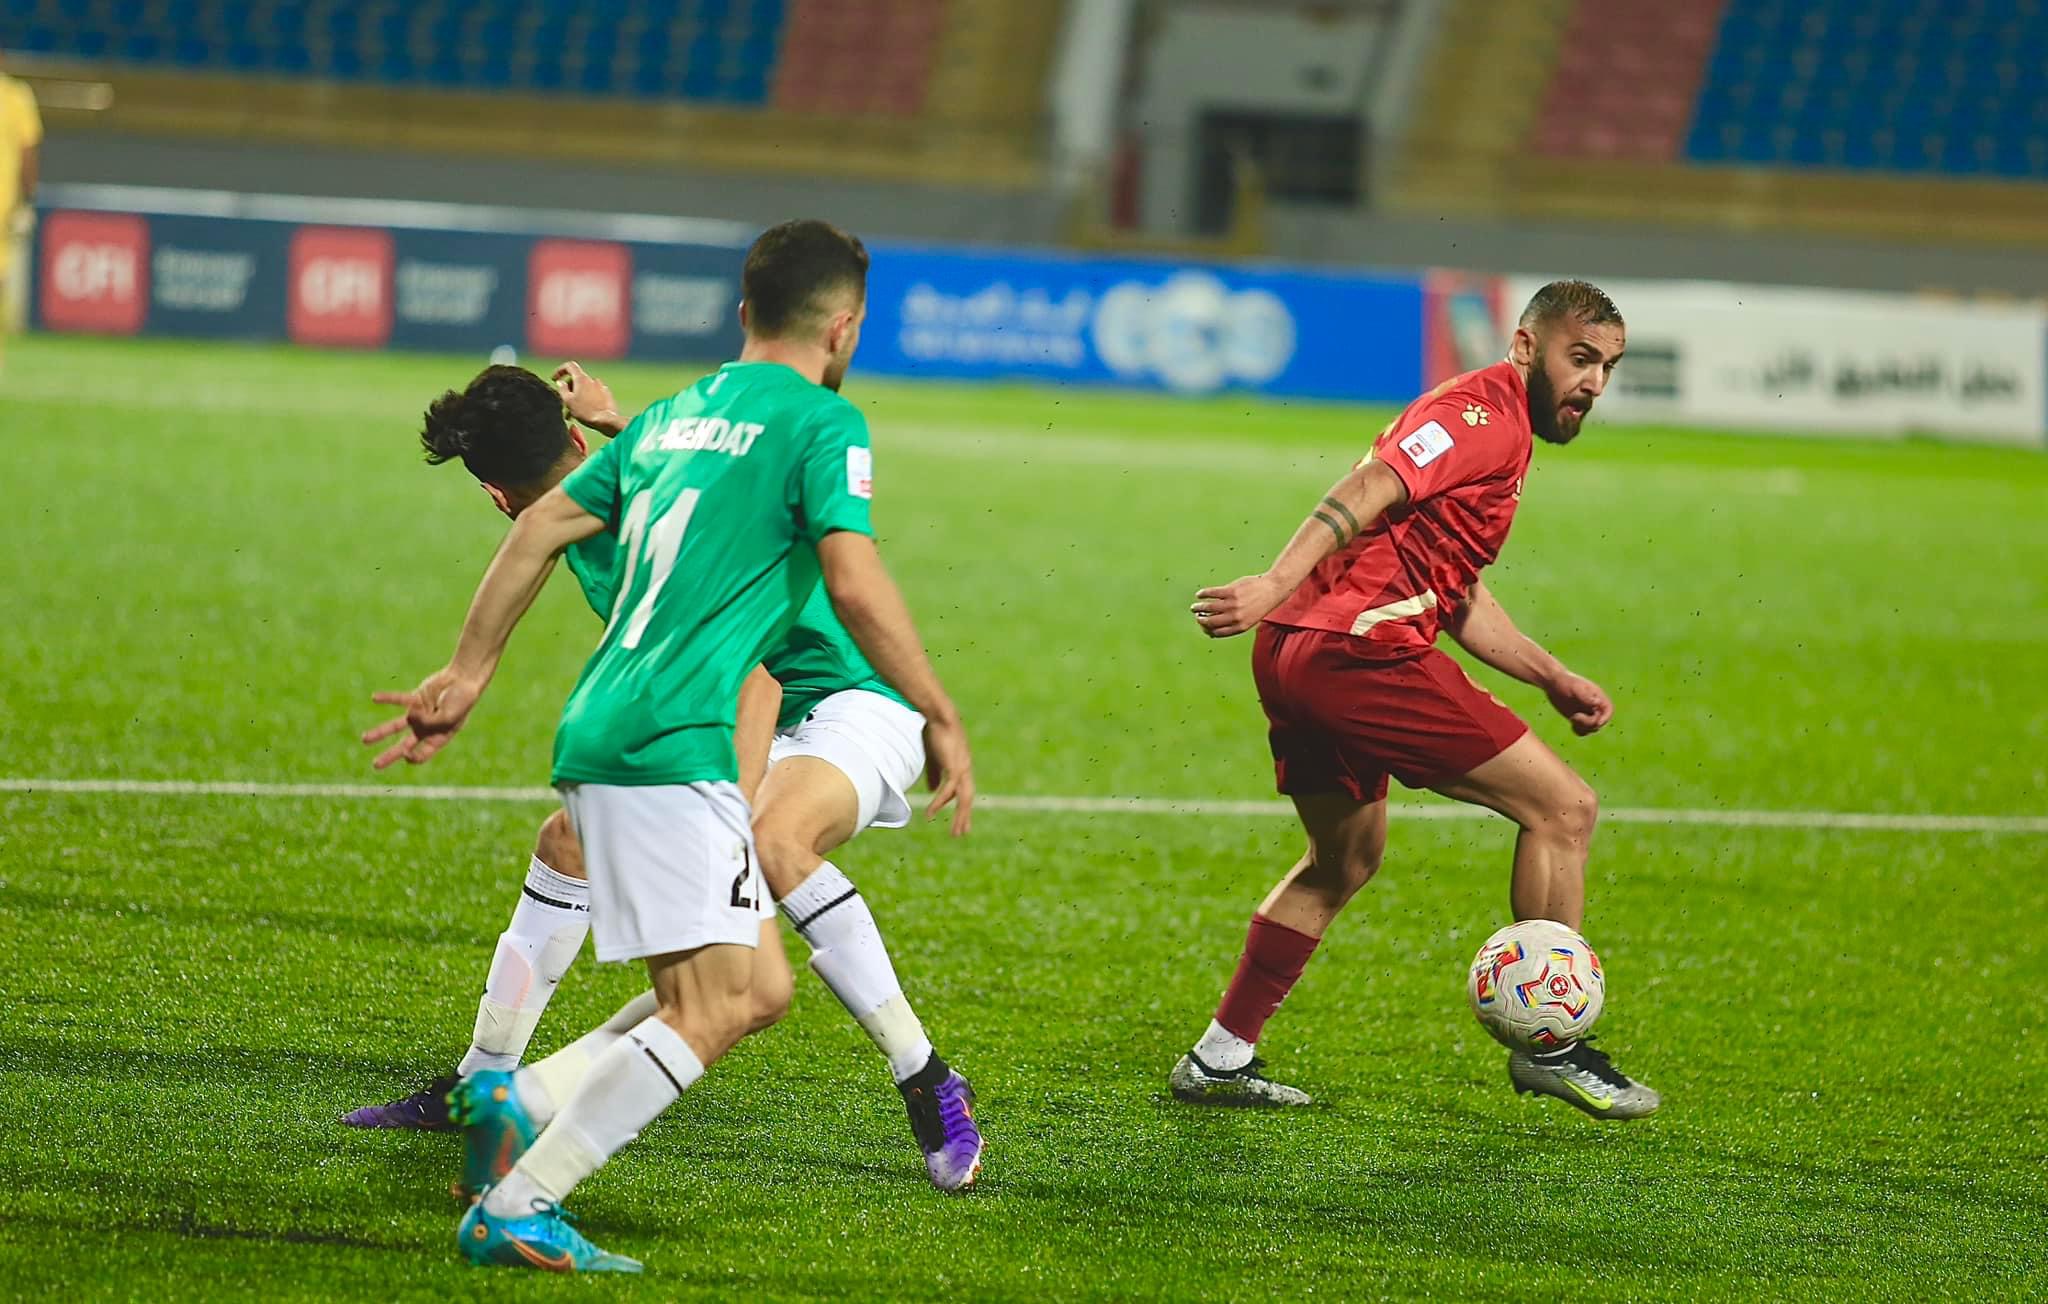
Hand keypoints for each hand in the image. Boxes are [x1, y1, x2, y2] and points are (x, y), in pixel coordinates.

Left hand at [362, 668, 485, 768]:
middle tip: (376, 765)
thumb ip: (430, 721)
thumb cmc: (462, 700)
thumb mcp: (449, 716)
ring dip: (380, 732)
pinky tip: (374, 698)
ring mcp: (419, 715)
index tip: (407, 753)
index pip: (422, 755)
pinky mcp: (414, 699)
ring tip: (364, 740)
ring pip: (396, 726)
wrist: (463, 678)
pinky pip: (398, 700)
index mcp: (439, 738)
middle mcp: (426, 729)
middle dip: (390, 755)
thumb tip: (410, 717)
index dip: (413, 757)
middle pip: (405, 745)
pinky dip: (387, 698)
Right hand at [553, 362, 622, 433]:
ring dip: (576, 398)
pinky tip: (584, 412)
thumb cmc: (586, 411)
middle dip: (568, 390)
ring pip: (584, 389)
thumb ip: (562, 389)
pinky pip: (593, 395)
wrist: (607, 421)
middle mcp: (593, 380)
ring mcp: (601, 387)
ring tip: (572, 413)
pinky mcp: (607, 396)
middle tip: (563, 403)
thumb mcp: (568, 401)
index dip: (560, 370)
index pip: (569, 366)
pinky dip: (587, 400)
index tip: (554, 379)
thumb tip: (560, 382)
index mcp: (582, 379)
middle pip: (576, 380)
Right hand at [920, 716, 974, 836]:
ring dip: (959, 816)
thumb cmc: (935, 732)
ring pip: (963, 798)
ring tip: (955, 832)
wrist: (939, 716)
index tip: (961, 822)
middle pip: (967, 798)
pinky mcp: (954, 767)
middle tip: (961, 833)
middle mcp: (965, 770)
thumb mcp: (933, 757)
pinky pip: (948, 791)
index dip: (962, 807)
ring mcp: (962, 769)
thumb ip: (935, 774)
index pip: (964, 792)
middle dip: (964, 816)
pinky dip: (939, 803)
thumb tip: (933, 791)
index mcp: (961, 767)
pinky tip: (931, 813)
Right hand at [1191, 574, 1286, 638]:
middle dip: (1200, 620)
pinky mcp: (1230, 591)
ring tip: (1194, 606)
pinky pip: (1211, 594)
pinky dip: (1203, 594)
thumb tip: (1215, 628)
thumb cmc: (1260, 605)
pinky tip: (1199, 594)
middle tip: (1197, 616)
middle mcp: (1235, 617)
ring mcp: (1232, 604)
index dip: (1206, 630)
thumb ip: (1234, 624)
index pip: (1217, 633)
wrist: (1272, 589)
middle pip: (1210, 622)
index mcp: (1240, 627)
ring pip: (1208, 608)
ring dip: (1198, 608)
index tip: (1202, 625)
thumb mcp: (1249, 619)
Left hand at [1546, 672, 1612, 735]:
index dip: (1605, 718)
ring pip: (1592, 727)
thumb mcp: (1574, 688)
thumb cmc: (1564, 682)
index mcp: (1597, 696)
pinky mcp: (1577, 718)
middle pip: (1599, 721)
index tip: (1597, 722)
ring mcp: (1586, 712)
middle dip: (1589, 723)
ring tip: (1572, 719)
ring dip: (1584, 727)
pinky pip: (1583, 729)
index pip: (1608, 710)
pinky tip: (1571, 724)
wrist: (1552, 682)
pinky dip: (1579, 730)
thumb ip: (1585, 696)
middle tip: (1574, 717)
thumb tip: (1597, 703)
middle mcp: (1594, 705)